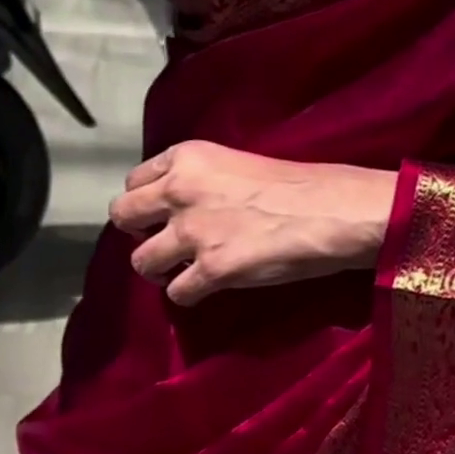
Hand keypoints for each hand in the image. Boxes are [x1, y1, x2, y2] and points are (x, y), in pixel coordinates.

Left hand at [110, 140, 395, 306]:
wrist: (332, 212)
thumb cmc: (300, 185)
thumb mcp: (238, 163)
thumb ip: (202, 180)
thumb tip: (185, 207)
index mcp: (187, 158)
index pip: (135, 180)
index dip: (148, 202)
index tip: (165, 215)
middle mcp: (179, 190)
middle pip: (122, 215)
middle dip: (140, 233)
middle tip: (167, 244)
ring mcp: (192, 232)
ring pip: (141, 261)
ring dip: (160, 271)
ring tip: (183, 272)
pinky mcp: (211, 270)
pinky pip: (175, 293)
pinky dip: (188, 295)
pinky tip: (207, 290)